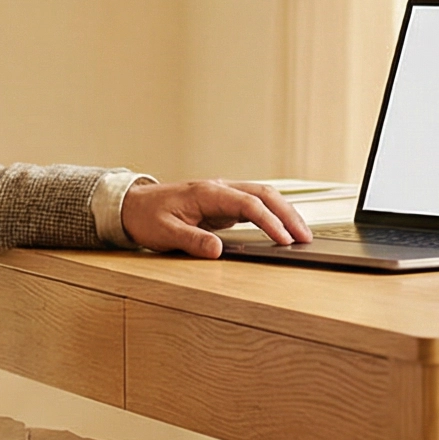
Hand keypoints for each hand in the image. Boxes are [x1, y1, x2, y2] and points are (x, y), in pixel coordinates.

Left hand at [120, 179, 312, 258]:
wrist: (133, 205)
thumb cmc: (147, 216)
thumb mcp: (164, 233)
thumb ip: (191, 240)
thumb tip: (217, 250)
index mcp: (207, 193)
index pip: (248, 204)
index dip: (269, 222)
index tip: (283, 240)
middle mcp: (219, 188)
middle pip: (264, 194)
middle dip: (288, 214)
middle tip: (305, 237)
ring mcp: (223, 194)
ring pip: (263, 196)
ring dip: (284, 212)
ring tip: (302, 235)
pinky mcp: (224, 203)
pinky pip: (255, 204)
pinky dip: (273, 214)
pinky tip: (283, 229)